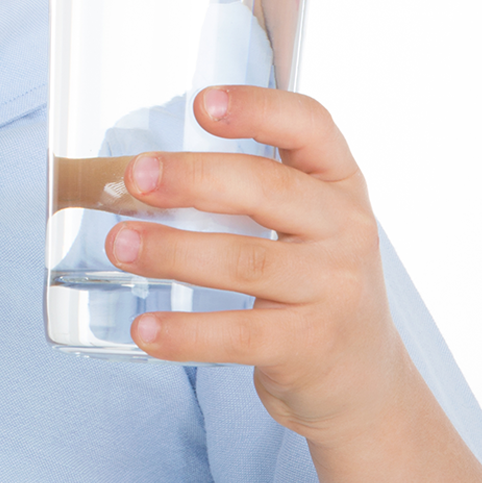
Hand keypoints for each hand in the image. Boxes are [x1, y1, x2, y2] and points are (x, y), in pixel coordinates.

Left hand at [105, 85, 412, 444]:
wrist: (362, 378)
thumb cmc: (313, 281)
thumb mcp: (306, 221)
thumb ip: (247, 189)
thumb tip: (140, 175)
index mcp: (338, 182)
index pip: (309, 126)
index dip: (258, 109)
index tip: (202, 104)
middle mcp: (345, 228)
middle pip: (267, 189)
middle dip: (194, 179)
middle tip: (135, 178)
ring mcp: (334, 289)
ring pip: (246, 261)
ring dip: (173, 251)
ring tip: (119, 245)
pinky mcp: (310, 345)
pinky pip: (239, 334)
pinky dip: (186, 332)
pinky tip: (145, 328)